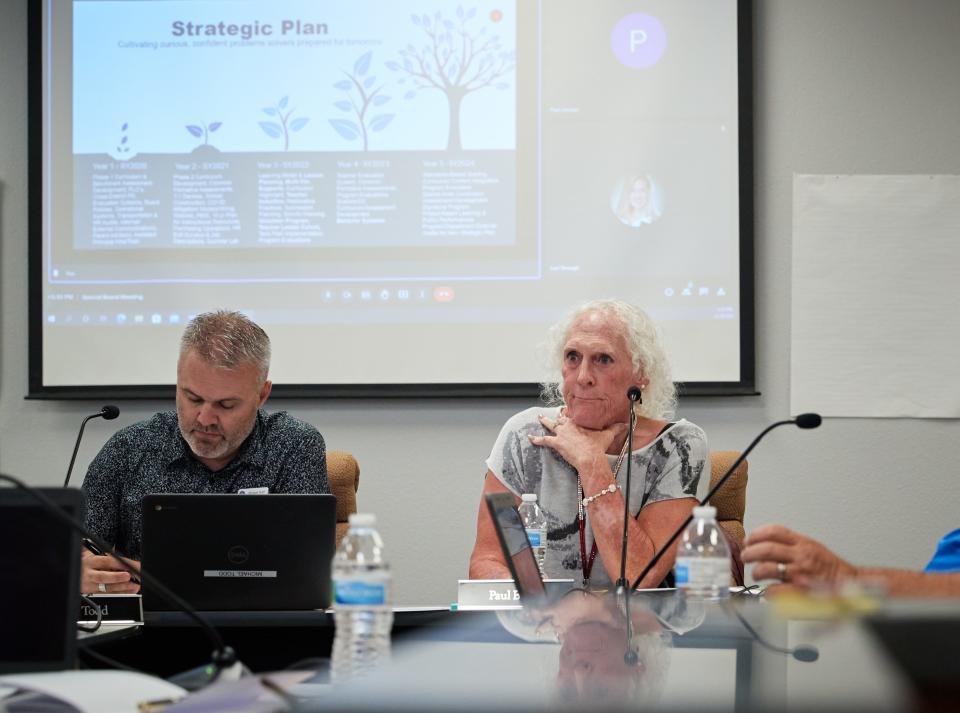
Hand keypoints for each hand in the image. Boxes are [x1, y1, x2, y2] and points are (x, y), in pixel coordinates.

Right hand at [80, 549, 140, 594]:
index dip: (120, 563)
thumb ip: (102, 552)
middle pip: (103, 576)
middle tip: (128, 576)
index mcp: (90, 561)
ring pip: (105, 588)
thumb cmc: (84, 561)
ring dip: (121, 587)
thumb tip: (115, 549)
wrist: (71, 572)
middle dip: (117, 577)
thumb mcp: (90, 552)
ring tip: (133, 586)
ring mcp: (90, 585)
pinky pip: (106, 594)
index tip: (132, 564)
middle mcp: (89, 574)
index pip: (106, 561)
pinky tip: (128, 591)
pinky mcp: (92, 592)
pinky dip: (118, 593)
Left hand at [529, 413, 626, 472]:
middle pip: (561, 418)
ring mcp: (561, 434)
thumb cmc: (597, 447)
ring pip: (551, 425)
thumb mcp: (608, 435)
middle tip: (555, 412)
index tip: (566, 409)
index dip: (569, 412)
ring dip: (545, 421)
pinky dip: (536, 439)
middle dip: (558, 415)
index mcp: (579, 422)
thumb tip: (626, 424)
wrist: (589, 457)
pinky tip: (530, 438)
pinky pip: (544, 440)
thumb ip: (616, 428)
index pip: (572, 414)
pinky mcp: (556, 443)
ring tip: (539, 417)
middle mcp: (569, 425)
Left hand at [741, 524, 856, 589]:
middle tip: (745, 557)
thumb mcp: (814, 549)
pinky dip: (767, 591)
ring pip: (767, 568)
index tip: (748, 539)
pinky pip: (775, 590)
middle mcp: (801, 556)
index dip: (757, 534)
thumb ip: (794, 545)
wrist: (854, 587)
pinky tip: (768, 592)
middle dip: (750, 552)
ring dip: (757, 572)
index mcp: (804, 544)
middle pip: (766, 548)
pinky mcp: (800, 592)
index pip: (775, 531)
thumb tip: (769, 544)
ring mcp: (800, 574)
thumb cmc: (833, 571)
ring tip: (756, 574)